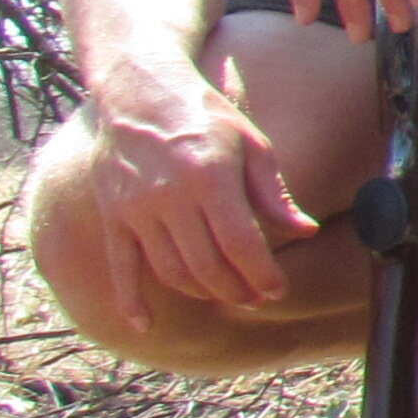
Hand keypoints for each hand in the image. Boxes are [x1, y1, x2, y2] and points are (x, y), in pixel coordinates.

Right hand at [85, 60, 315, 325]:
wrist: (138, 93)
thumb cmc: (204, 116)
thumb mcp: (250, 142)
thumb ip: (274, 192)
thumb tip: (305, 230)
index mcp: (209, 177)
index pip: (240, 243)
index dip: (262, 273)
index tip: (277, 288)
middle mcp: (168, 196)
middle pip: (206, 264)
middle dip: (236, 289)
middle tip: (256, 298)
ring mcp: (134, 208)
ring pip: (170, 270)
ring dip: (201, 293)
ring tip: (226, 297)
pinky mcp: (112, 215)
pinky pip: (120, 266)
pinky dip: (131, 299)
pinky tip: (144, 324)